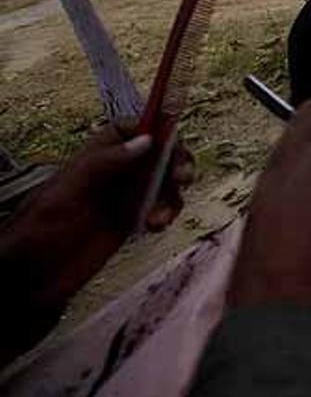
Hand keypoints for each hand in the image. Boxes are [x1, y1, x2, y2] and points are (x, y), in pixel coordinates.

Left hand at [0, 124, 192, 363]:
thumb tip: (147, 140)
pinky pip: (162, 208)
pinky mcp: (132, 220)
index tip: (169, 141)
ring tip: (160, 217)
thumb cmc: (42, 229)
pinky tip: (155, 227)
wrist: (32, 277)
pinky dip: (167, 214)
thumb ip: (106, 162)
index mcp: (95, 155)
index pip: (131, 128)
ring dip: (172, 195)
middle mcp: (115, 171)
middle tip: (181, 179)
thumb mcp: (70, 190)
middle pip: (159, 153)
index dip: (156, 128)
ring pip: (165, 182)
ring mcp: (125, 196)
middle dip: (176, 162)